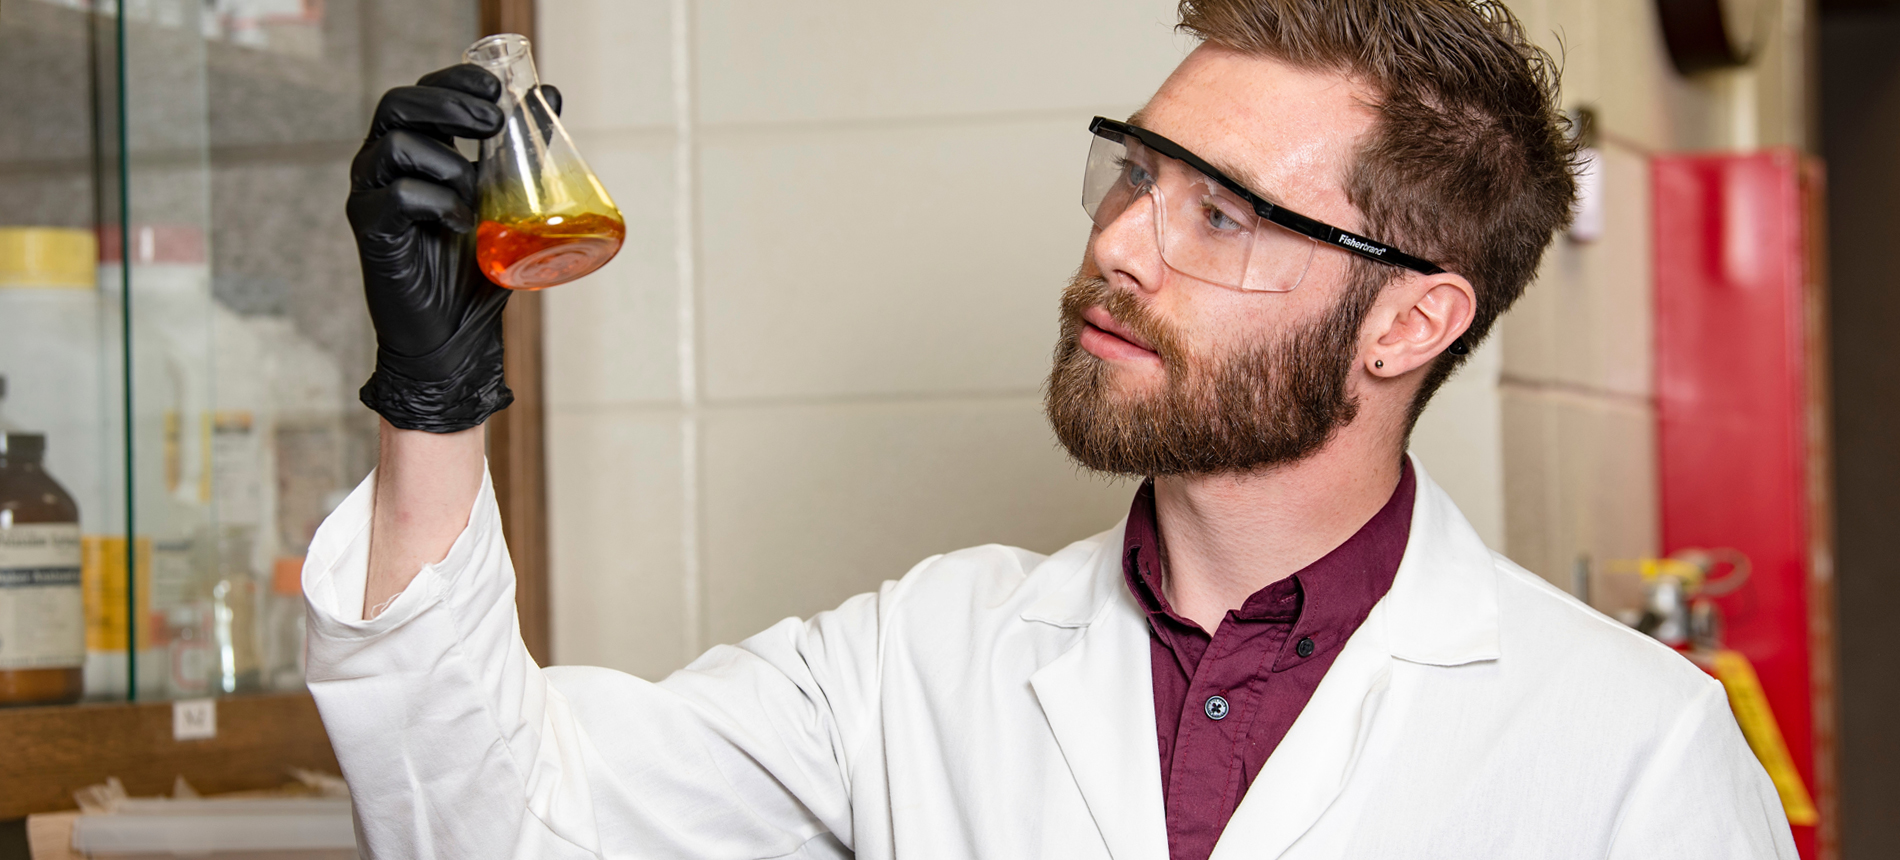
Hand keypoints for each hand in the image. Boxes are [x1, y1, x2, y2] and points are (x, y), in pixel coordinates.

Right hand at [347, 64, 561, 432]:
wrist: (455, 334)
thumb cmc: (477, 268)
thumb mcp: (508, 200)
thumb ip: (523, 150)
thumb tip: (550, 94)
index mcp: (415, 151)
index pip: (422, 93)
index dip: (454, 80)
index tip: (496, 87)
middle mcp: (384, 165)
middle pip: (398, 105)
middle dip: (449, 104)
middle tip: (494, 121)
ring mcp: (371, 195)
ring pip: (396, 144)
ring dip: (450, 164)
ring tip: (477, 197)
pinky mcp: (370, 228)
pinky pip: (398, 196)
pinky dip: (439, 204)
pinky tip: (464, 224)